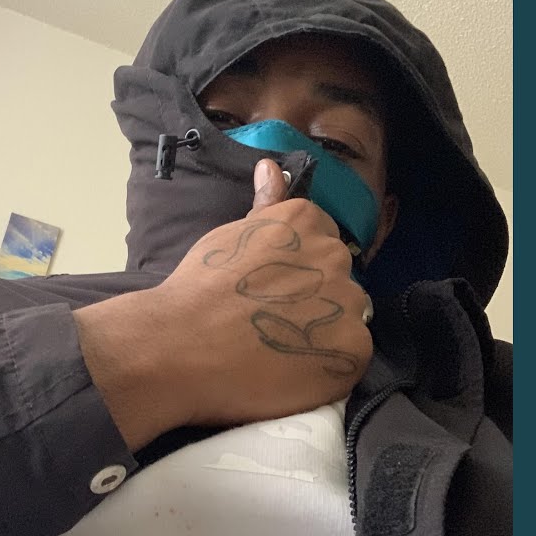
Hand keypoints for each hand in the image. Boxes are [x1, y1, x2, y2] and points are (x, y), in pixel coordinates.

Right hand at [75, 159, 372, 450]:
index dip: (298, 269)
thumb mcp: (231, 235)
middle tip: (274, 320)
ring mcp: (348, 303)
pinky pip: (351, 355)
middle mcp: (334, 256)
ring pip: (348, 316)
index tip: (273, 288)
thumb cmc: (198, 288)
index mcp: (306, 222)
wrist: (182, 346)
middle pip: (338, 278)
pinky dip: (328, 365)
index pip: (323, 239)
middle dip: (315, 297)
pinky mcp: (352, 348)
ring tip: (283, 350)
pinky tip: (293, 370)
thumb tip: (271, 165)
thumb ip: (266, 204)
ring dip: (325, 331)